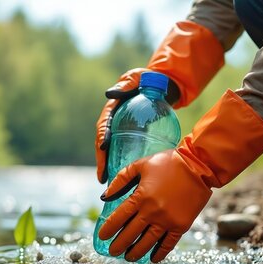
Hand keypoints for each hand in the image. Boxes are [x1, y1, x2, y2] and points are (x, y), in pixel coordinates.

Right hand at [95, 20, 227, 183]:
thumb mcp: (136, 78)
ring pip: (112, 152)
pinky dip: (122, 166)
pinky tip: (124, 179)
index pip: (103, 127)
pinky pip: (124, 153)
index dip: (101, 139)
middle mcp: (113, 123)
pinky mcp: (131, 137)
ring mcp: (122, 132)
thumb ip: (125, 85)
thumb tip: (110, 94)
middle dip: (102, 162)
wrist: (160, 86)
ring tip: (109, 184)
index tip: (103, 150)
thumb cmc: (147, 80)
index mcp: (111, 111)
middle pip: (105, 145)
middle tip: (103, 178)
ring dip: (109, 168)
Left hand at [98, 150, 211, 261]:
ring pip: (147, 242)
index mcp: (140, 197)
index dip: (108, 229)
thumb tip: (104, 196)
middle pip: (130, 234)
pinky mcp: (181, 225)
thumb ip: (120, 180)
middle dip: (119, 245)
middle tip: (112, 251)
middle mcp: (152, 212)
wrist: (199, 165)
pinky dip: (160, 253)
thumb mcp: (140, 165)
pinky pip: (168, 244)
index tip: (102, 237)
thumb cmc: (168, 162)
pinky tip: (152, 258)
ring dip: (136, 252)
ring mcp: (167, 220)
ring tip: (129, 257)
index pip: (118, 218)